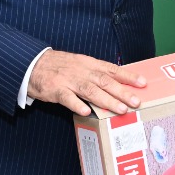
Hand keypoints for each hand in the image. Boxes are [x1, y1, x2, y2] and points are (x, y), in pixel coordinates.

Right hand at [27, 49, 146, 116]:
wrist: (31, 63)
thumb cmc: (59, 66)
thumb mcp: (80, 64)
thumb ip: (97, 73)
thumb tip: (117, 84)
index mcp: (89, 64)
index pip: (112, 69)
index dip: (128, 76)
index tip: (143, 83)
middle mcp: (82, 71)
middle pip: (105, 81)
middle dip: (122, 92)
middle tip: (136, 101)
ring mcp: (68, 80)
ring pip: (90, 90)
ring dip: (107, 100)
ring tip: (121, 109)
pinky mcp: (55, 89)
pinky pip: (67, 98)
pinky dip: (77, 104)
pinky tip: (87, 111)